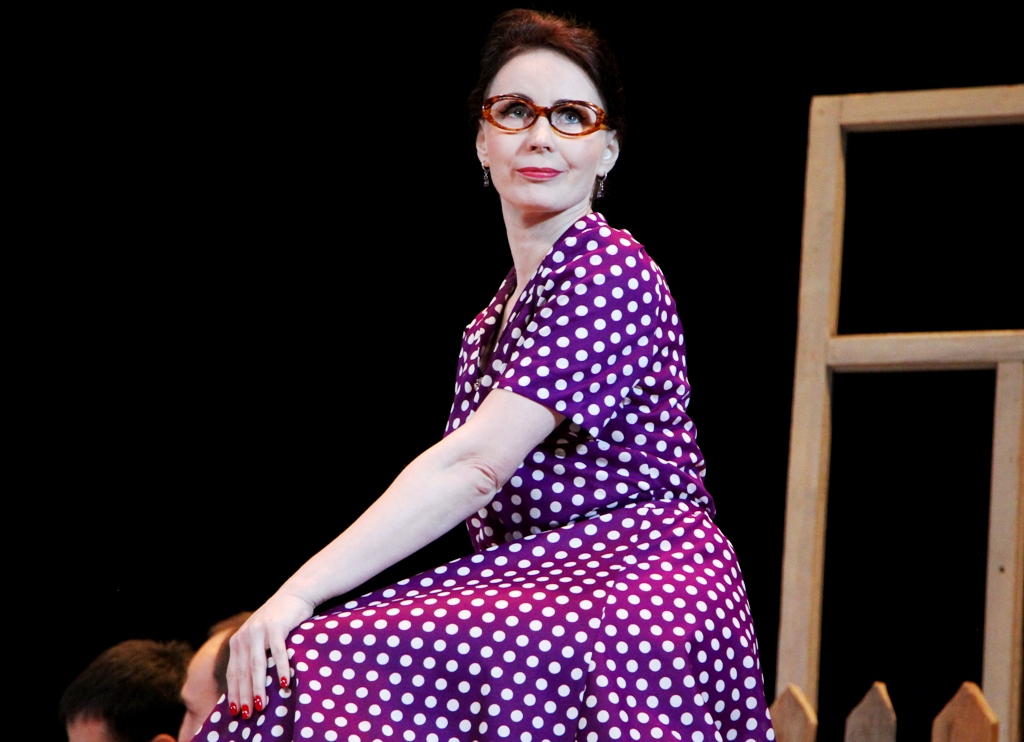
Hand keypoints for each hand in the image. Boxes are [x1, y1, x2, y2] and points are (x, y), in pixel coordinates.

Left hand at [226, 590, 314, 717]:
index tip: (236, 712)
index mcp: (238, 641)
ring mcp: (260, 631)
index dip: (234, 693)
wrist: (294, 595)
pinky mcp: (276, 627)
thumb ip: (252, 656)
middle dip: (244, 695)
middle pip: (243, 671)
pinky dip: (280, 669)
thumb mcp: (259, 638)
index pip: (233, 672)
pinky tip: (283, 683)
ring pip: (257, 665)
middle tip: (247, 714)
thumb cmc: (279, 622)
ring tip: (260, 705)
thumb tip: (248, 687)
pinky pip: (278, 652)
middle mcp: (245, 636)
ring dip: (258, 687)